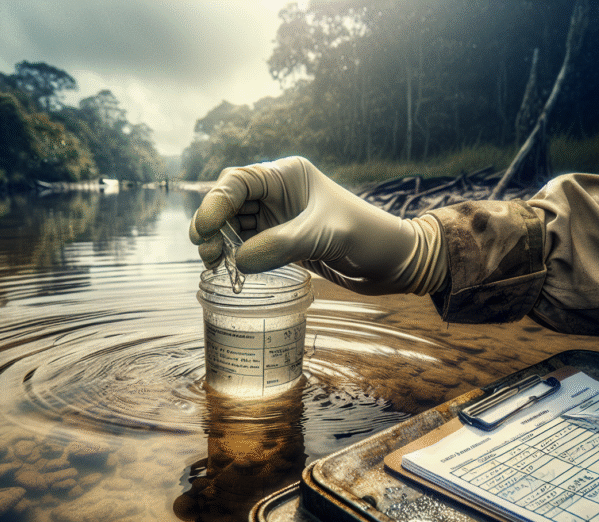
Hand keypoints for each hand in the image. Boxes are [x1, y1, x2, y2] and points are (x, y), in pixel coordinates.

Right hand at [189, 156, 446, 294]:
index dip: (216, 201)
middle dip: (213, 225)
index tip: (205, 227)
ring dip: (219, 243)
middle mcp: (278, 193)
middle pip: (229, 203)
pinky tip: (228, 270)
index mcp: (287, 175)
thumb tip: (239, 260)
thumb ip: (282, 245)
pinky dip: (234, 256)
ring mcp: (278, 218)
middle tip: (206, 251)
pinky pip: (247, 246)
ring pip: (234, 226)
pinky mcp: (280, 242)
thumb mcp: (325, 236)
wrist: (393, 262)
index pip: (239, 180)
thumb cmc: (368, 236)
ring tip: (213, 264)